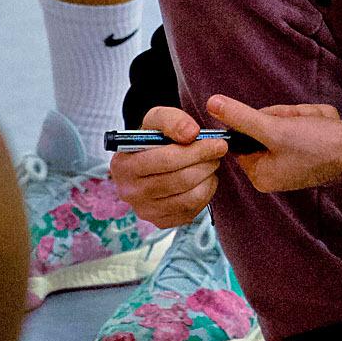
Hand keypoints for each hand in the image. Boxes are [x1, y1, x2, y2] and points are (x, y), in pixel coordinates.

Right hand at [108, 106, 227, 226]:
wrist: (150, 158)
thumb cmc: (153, 138)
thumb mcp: (157, 119)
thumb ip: (173, 120)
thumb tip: (191, 134)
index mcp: (122, 165)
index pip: (166, 160)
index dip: (197, 151)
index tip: (219, 143)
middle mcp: (129, 192)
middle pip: (180, 180)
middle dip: (206, 164)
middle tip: (218, 152)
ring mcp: (144, 210)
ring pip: (189, 198)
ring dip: (208, 178)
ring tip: (211, 164)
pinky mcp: (161, 222)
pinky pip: (192, 211)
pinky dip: (205, 193)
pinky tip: (204, 179)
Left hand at [207, 95, 341, 193]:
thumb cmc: (320, 146)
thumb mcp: (275, 129)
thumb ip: (241, 117)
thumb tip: (211, 104)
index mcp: (261, 174)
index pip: (241, 138)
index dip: (258, 121)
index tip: (278, 123)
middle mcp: (274, 171)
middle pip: (262, 127)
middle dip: (284, 117)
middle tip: (300, 125)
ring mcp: (292, 160)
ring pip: (283, 121)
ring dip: (300, 115)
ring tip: (315, 125)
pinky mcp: (309, 150)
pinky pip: (300, 124)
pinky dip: (312, 119)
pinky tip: (323, 126)